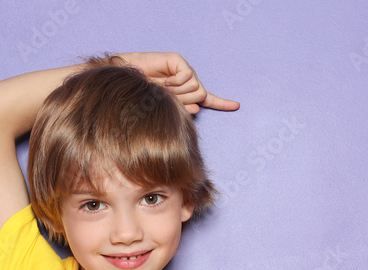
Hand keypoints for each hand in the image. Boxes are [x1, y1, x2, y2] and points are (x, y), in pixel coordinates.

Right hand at [117, 51, 239, 113]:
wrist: (130, 82)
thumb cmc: (145, 97)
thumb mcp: (166, 108)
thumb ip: (182, 109)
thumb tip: (198, 108)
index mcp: (187, 94)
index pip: (207, 99)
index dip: (222, 103)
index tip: (237, 105)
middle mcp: (188, 82)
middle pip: (201, 94)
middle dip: (186, 100)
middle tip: (169, 97)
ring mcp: (184, 71)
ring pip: (196, 87)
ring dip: (180, 92)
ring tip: (164, 89)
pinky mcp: (178, 61)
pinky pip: (187, 76)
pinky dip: (176, 82)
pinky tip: (165, 81)